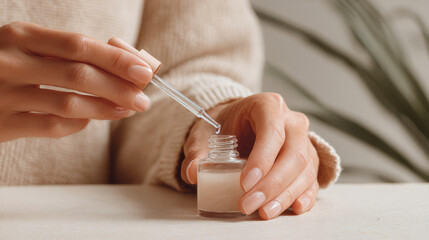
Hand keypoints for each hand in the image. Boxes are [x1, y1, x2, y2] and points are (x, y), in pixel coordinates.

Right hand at [0, 22, 152, 141]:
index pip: (79, 45)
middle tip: (143, 98)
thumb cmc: (5, 63)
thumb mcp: (30, 47)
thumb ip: (70, 52)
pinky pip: (51, 127)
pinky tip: (91, 120)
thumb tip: (125, 60)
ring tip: (128, 109)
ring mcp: (4, 94)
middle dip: (119, 87)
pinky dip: (78, 124)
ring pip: (69, 103)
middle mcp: (11, 62)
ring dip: (106, 108)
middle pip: (79, 74)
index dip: (116, 59)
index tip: (144, 71)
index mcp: (22, 36)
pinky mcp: (2, 123)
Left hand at [181, 93, 319, 219]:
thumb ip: (197, 151)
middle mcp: (291, 121)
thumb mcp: (205, 132)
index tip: (245, 183)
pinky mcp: (308, 160)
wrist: (238, 123)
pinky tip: (294, 208)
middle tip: (249, 203)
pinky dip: (304, 195)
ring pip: (305, 169)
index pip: (272, 132)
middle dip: (272, 184)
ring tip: (264, 211)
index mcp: (268, 106)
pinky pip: (311, 179)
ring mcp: (303, 140)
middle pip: (293, 154)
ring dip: (285, 194)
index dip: (262, 159)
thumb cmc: (225, 124)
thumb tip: (193, 172)